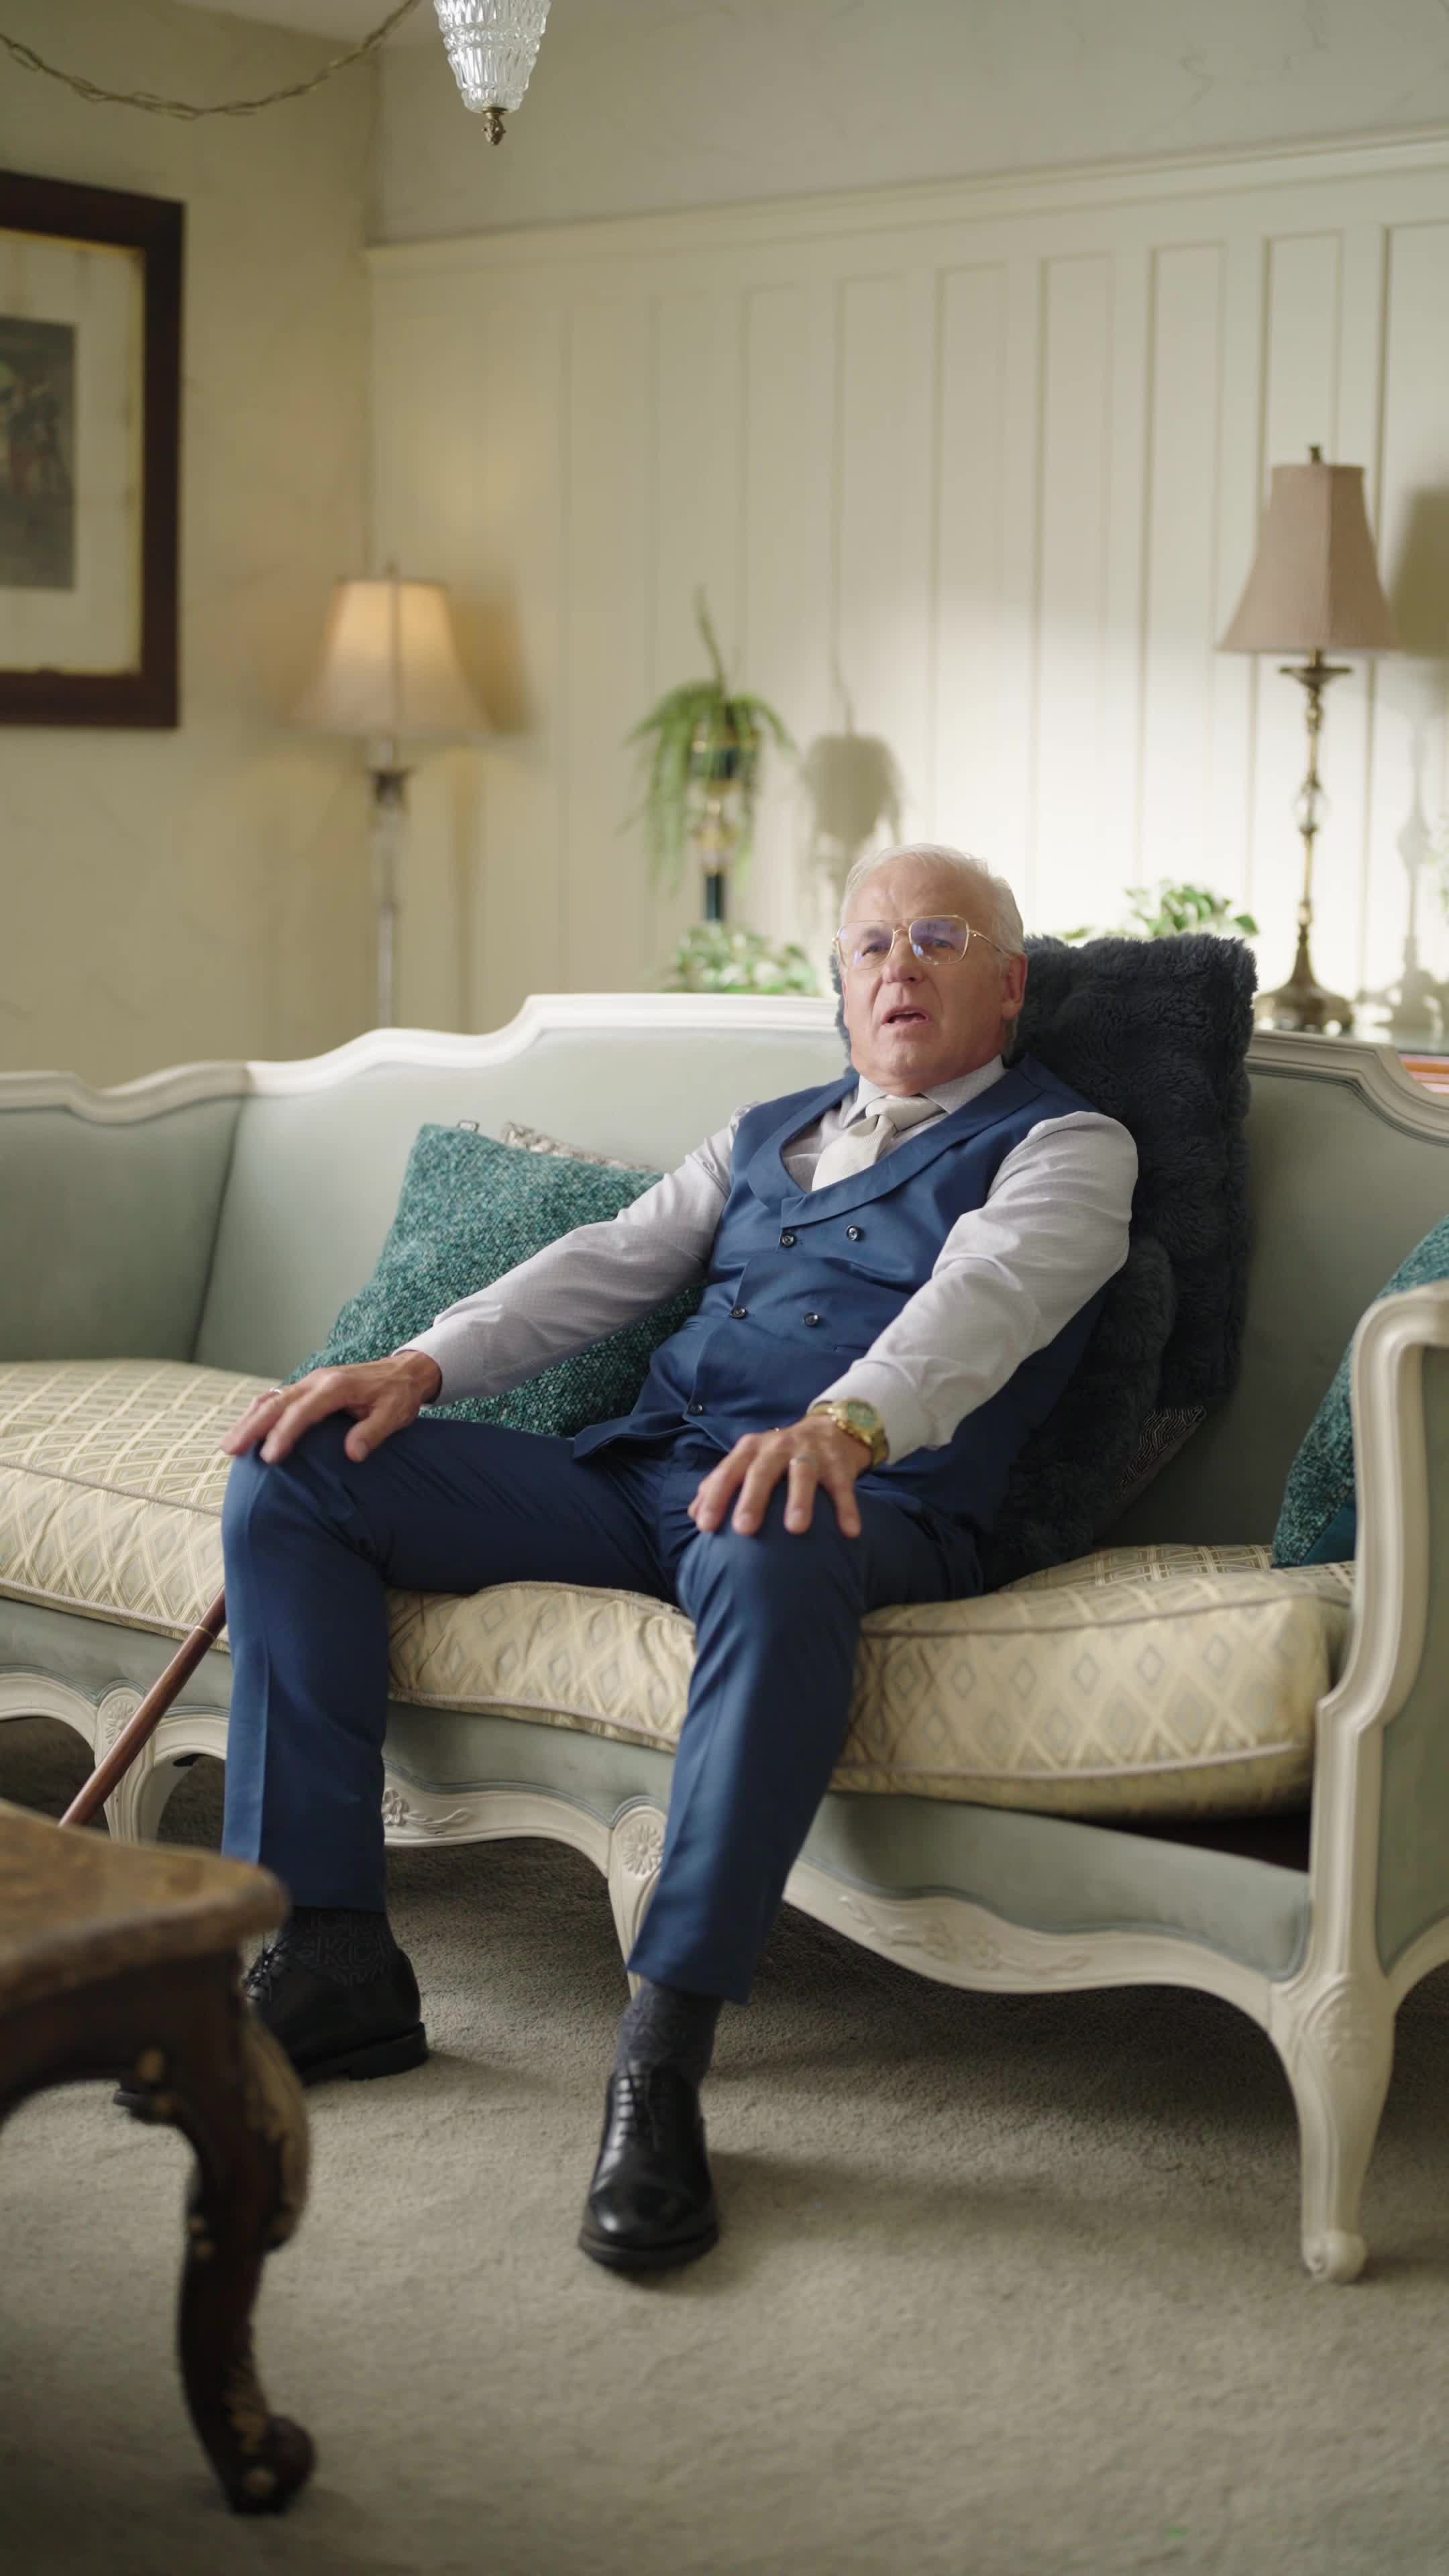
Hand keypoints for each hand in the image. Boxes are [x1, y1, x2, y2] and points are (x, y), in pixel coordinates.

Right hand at [219, 1352, 444, 1466]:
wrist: (403, 1371)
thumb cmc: (398, 1395)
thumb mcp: (395, 1414)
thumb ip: (374, 1432)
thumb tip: (353, 1453)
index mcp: (336, 1386)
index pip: (303, 1411)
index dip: (284, 1433)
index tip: (269, 1457)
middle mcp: (317, 1381)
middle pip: (277, 1403)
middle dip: (252, 1427)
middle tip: (230, 1450)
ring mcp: (309, 1383)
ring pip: (271, 1400)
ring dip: (248, 1421)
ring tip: (228, 1445)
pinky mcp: (307, 1388)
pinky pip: (277, 1399)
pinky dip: (258, 1413)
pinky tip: (246, 1429)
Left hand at [687, 1415, 868, 1539]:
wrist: (829, 1429)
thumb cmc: (777, 1456)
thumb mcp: (748, 1462)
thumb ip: (721, 1484)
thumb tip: (694, 1514)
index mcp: (751, 1449)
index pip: (728, 1472)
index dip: (715, 1497)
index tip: (705, 1527)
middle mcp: (778, 1447)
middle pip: (762, 1471)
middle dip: (752, 1499)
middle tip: (744, 1529)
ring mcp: (810, 1453)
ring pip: (803, 1474)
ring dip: (799, 1500)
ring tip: (795, 1529)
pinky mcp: (838, 1463)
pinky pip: (843, 1486)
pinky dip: (846, 1508)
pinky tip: (850, 1532)